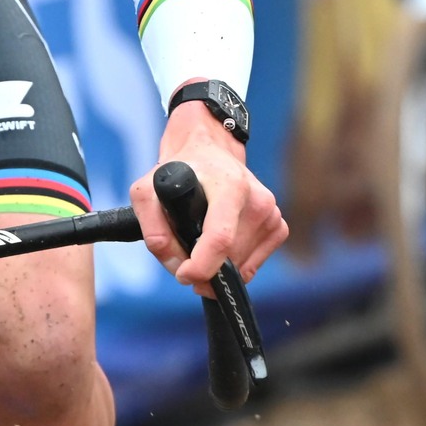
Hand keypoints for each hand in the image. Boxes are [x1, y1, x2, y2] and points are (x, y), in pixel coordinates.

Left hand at [128, 99, 286, 294]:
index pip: (221, 238)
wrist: (210, 151)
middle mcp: (257, 199)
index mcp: (230, 185)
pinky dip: (234, 264)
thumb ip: (153, 229)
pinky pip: (254, 263)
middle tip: (183, 257)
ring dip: (217, 267)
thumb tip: (176, 265)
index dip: (201, 267)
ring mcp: (271, 213)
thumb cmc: (179, 170)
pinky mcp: (277, 225)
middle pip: (229, 258)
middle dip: (203, 268)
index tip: (184, 275)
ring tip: (199, 243)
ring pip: (241, 266)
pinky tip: (220, 244)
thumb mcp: (147, 190)